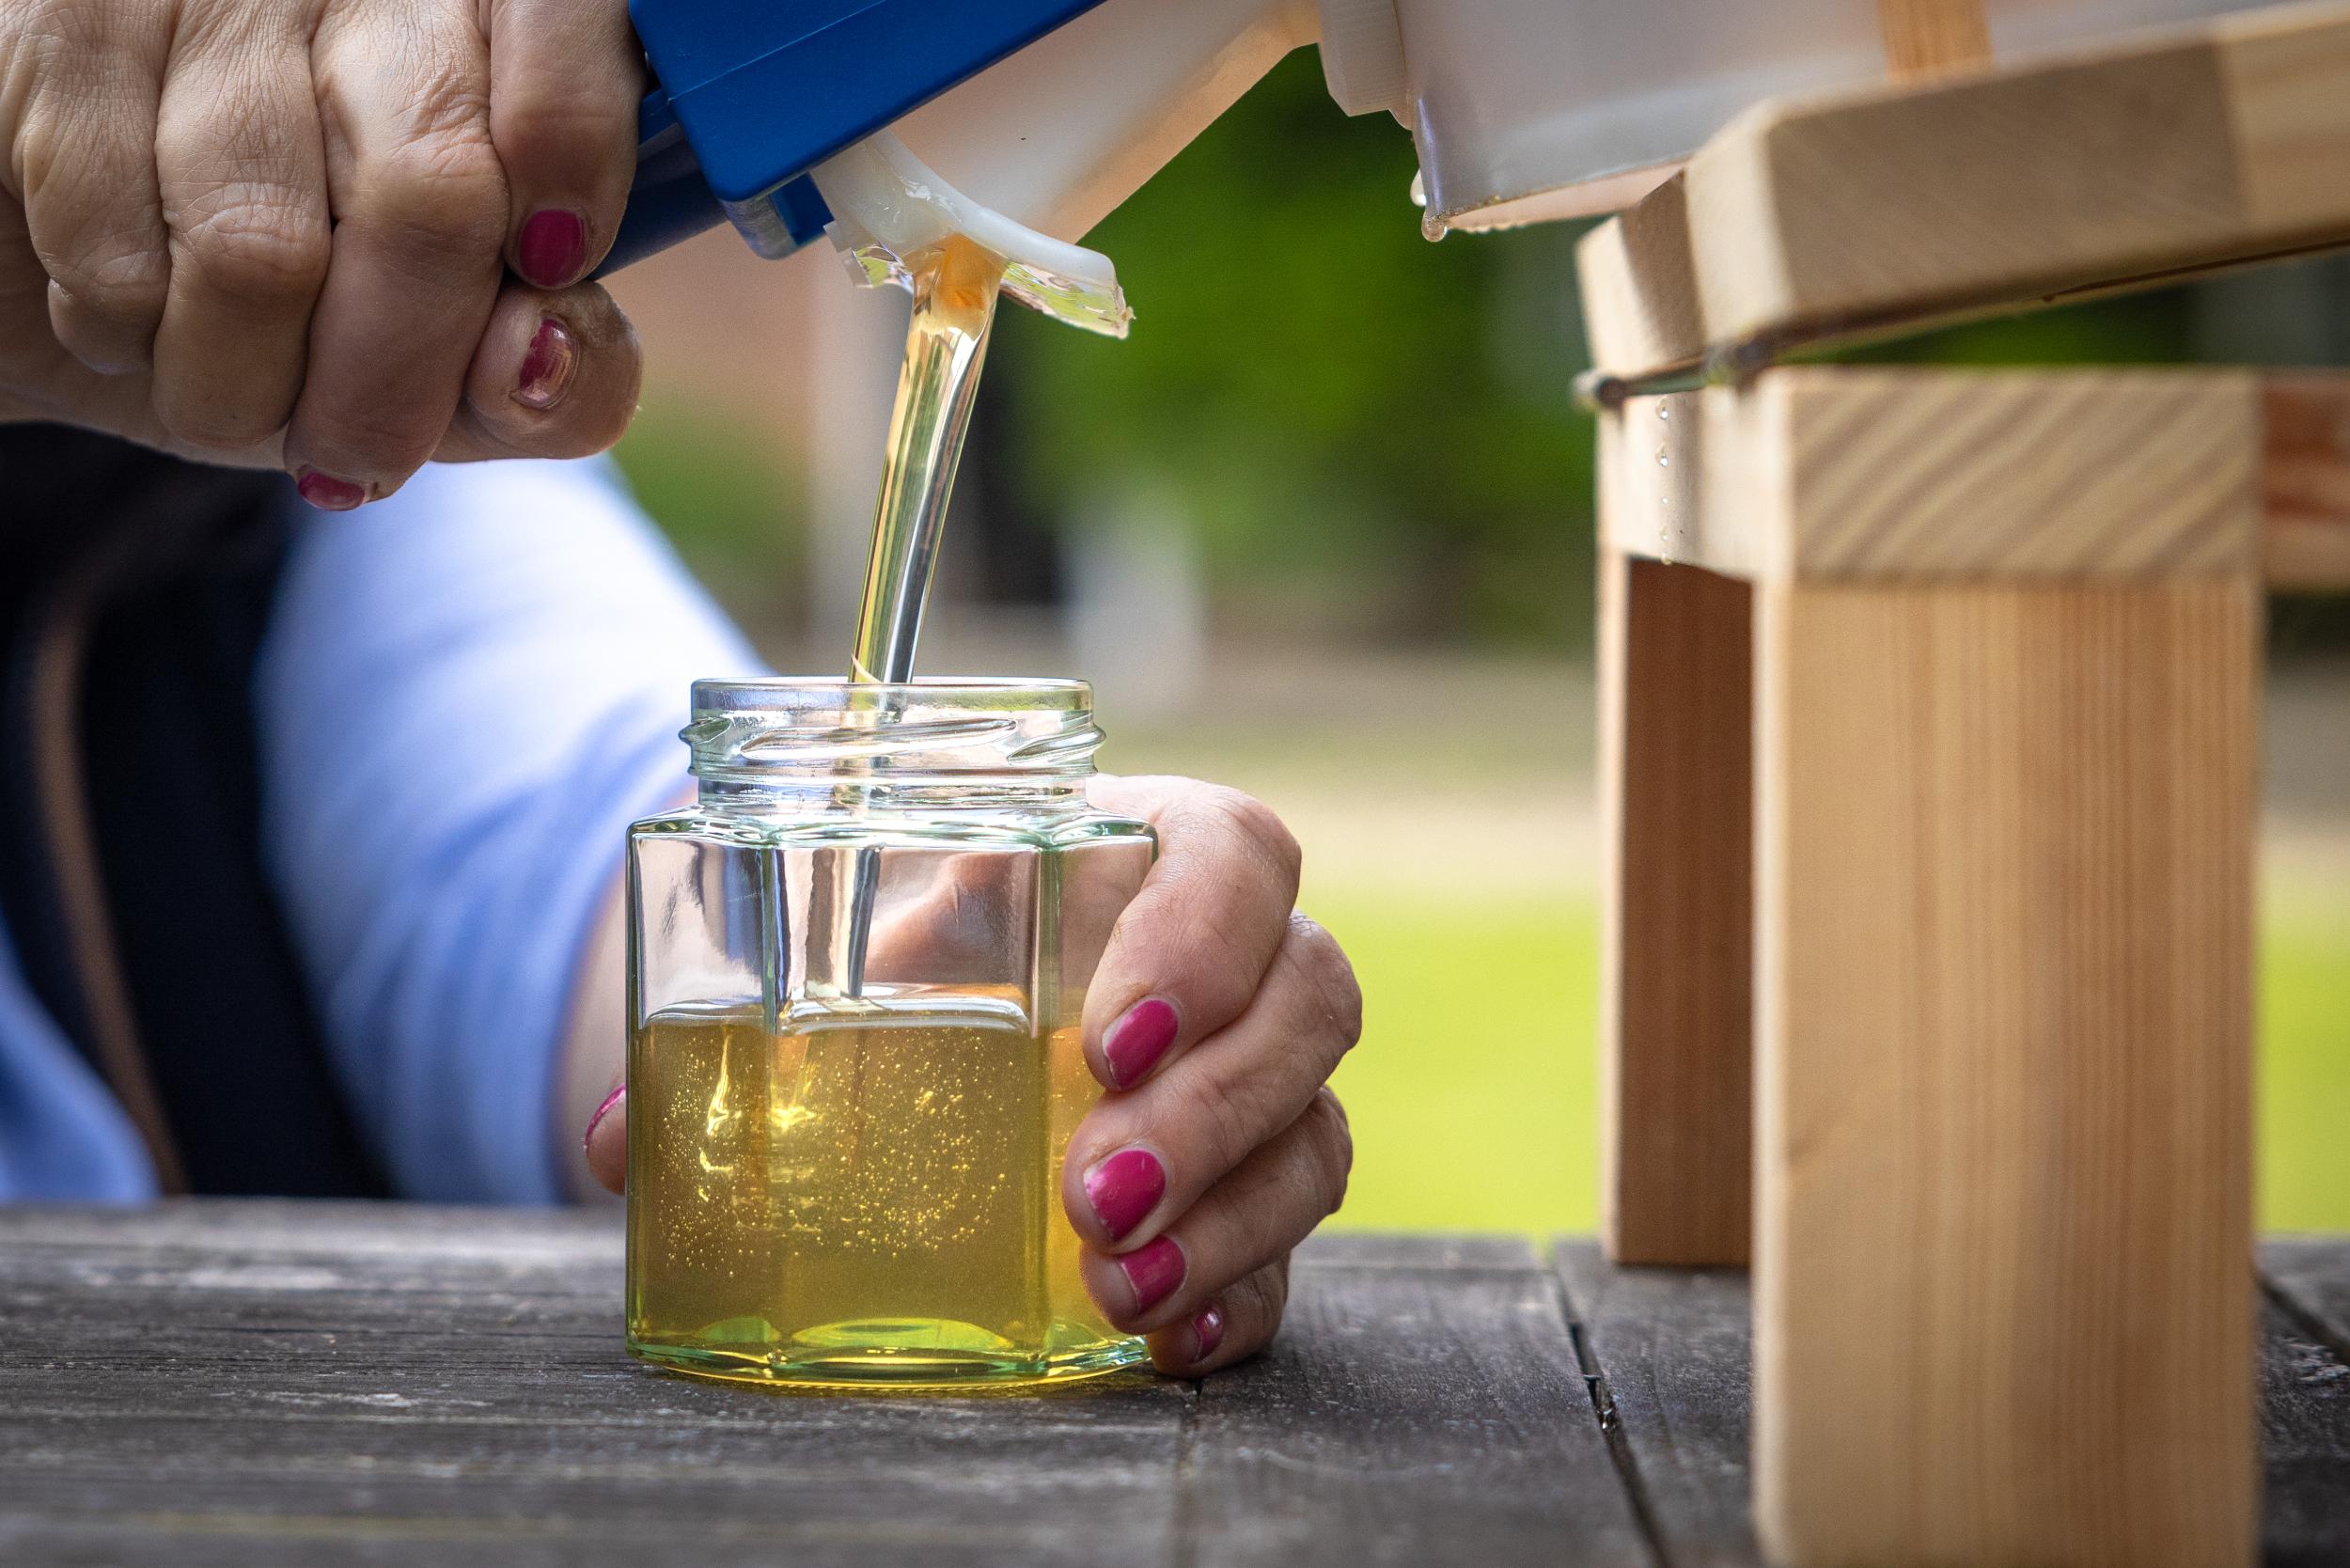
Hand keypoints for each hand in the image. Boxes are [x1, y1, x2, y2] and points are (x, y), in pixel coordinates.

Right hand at [0, 0, 645, 497]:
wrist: (65, 282)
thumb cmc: (300, 322)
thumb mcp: (448, 374)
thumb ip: (547, 383)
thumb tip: (536, 362)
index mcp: (493, 25)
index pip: (569, 23)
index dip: (575, 150)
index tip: (551, 262)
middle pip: (432, 190)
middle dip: (396, 373)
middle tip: (357, 455)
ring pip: (262, 249)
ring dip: (243, 382)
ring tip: (225, 386)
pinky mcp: (65, 23)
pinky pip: (116, 245)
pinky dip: (125, 332)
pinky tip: (126, 315)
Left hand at [581, 777, 1361, 1375]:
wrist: (922, 1016)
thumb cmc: (895, 951)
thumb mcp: (826, 948)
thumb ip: (730, 1025)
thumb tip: (616, 1140)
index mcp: (1138, 854)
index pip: (1237, 852)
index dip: (1202, 935)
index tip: (1104, 1037)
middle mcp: (1224, 962)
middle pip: (1306, 998)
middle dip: (1212, 1106)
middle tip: (1088, 1193)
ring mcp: (1250, 1080)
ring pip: (1315, 1128)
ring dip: (1232, 1214)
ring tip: (1119, 1292)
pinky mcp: (1246, 1188)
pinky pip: (1293, 1241)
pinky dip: (1241, 1291)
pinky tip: (1168, 1338)